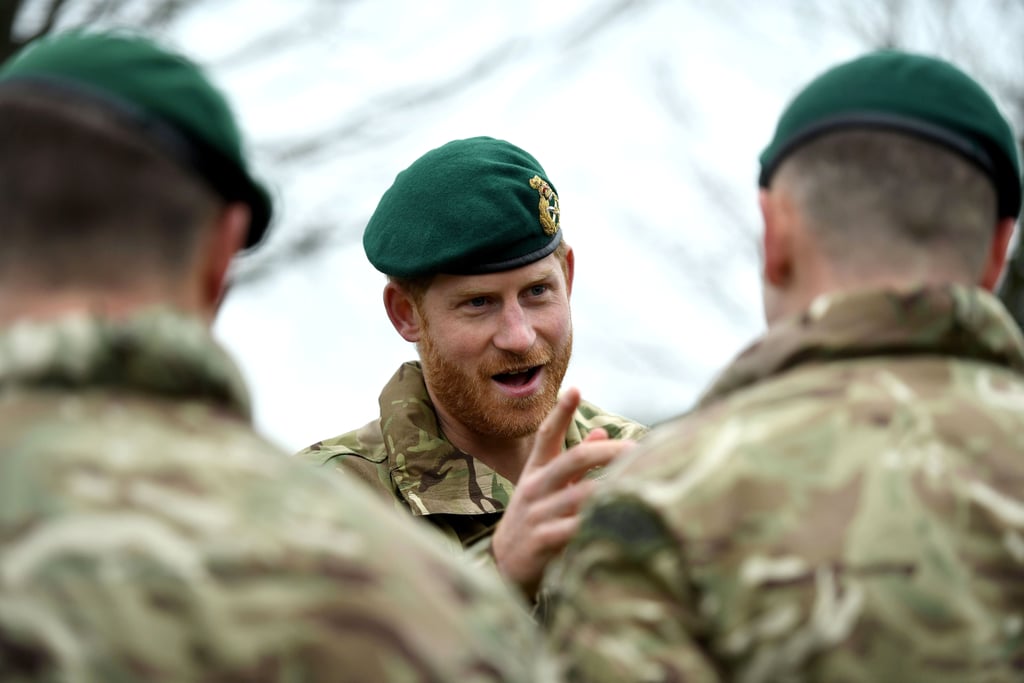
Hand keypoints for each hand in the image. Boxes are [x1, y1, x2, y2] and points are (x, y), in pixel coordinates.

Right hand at [492, 387, 635, 596]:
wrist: (503, 566)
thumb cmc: (534, 519)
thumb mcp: (547, 487)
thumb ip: (573, 462)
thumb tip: (602, 433)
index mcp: (536, 471)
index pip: (547, 435)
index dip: (560, 412)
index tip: (575, 389)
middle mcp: (535, 488)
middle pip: (575, 459)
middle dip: (610, 452)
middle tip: (638, 449)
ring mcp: (538, 514)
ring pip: (581, 494)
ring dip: (612, 489)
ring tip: (641, 482)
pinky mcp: (542, 541)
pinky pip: (575, 529)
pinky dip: (598, 523)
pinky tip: (621, 520)